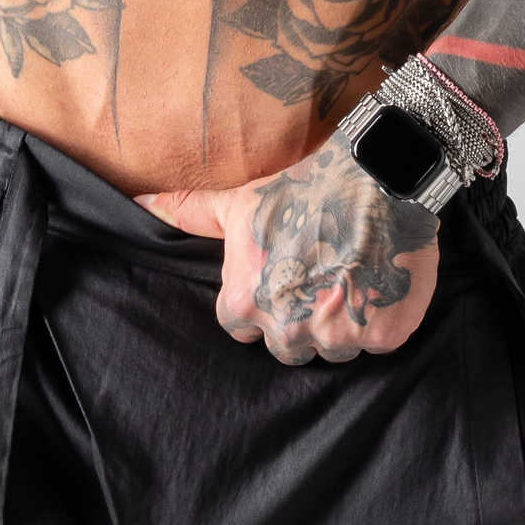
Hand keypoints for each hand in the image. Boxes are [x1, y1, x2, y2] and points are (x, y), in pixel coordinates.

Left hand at [139, 138, 437, 366]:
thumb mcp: (240, 202)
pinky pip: (378, 343)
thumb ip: (189, 211)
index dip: (259, 303)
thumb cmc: (303, 187)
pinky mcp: (385, 334)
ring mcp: (340, 335)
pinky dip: (381, 319)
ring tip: (350, 276)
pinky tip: (379, 282)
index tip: (281, 277)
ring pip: (334, 350)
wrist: (377, 175)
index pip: (241, 328)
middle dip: (300, 318)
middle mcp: (289, 328)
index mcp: (246, 301)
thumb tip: (139, 206)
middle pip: (288, 346)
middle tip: (318, 276)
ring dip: (342, 323)